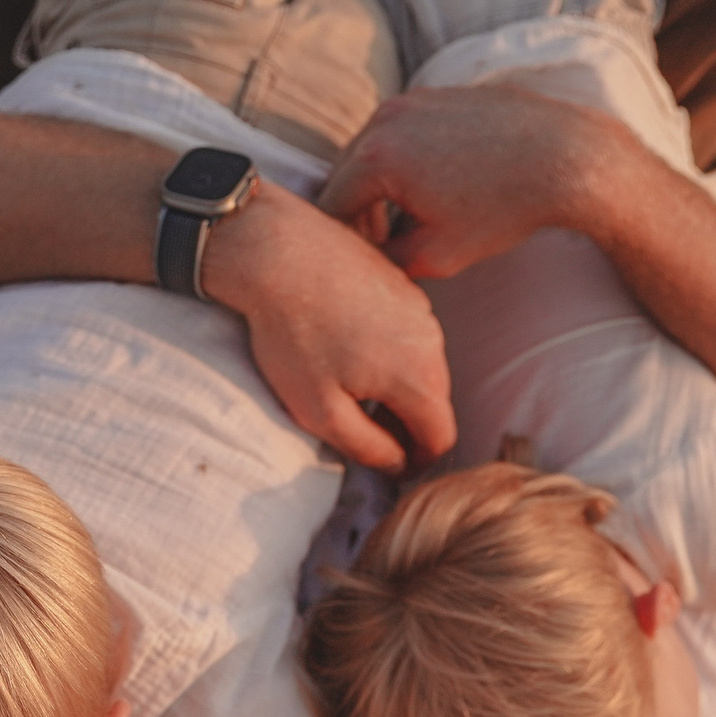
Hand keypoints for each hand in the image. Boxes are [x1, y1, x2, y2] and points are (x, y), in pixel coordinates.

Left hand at [204, 186, 453, 470]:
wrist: (275, 251)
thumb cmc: (292, 334)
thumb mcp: (320, 410)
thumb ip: (366, 447)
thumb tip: (395, 463)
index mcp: (419, 376)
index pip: (440, 437)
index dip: (417, 462)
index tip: (389, 465)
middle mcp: (431, 339)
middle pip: (433, 400)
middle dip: (405, 424)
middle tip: (362, 431)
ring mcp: (418, 305)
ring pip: (421, 363)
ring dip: (395, 385)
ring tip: (347, 387)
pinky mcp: (399, 281)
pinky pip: (405, 330)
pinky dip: (386, 350)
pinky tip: (344, 347)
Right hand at [321, 85, 629, 278]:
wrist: (569, 158)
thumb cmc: (506, 208)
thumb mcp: (438, 255)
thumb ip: (389, 260)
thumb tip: (370, 260)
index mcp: (377, 157)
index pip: (332, 206)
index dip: (341, 243)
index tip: (360, 265)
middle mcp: (387, 116)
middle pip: (346, 173)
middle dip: (357, 212)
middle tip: (380, 248)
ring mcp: (414, 98)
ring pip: (372, 150)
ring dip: (379, 186)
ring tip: (408, 221)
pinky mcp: (440, 92)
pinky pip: (402, 131)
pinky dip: (405, 160)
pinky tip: (434, 189)